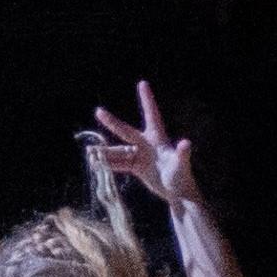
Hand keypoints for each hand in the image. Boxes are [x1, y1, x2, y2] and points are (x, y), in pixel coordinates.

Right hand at [87, 82, 199, 204]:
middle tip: (98, 111)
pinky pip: (120, 164)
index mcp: (158, 139)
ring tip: (90, 153)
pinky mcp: (137, 167)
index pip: (152, 114)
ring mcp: (141, 155)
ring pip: (119, 151)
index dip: (147, 99)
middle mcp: (147, 144)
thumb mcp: (181, 165)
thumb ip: (182, 154)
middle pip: (126, 131)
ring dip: (105, 152)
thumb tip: (186, 143)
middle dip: (112, 122)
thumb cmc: (182, 177)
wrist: (178, 193)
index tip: (142, 83)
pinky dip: (109, 164)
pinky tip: (97, 165)